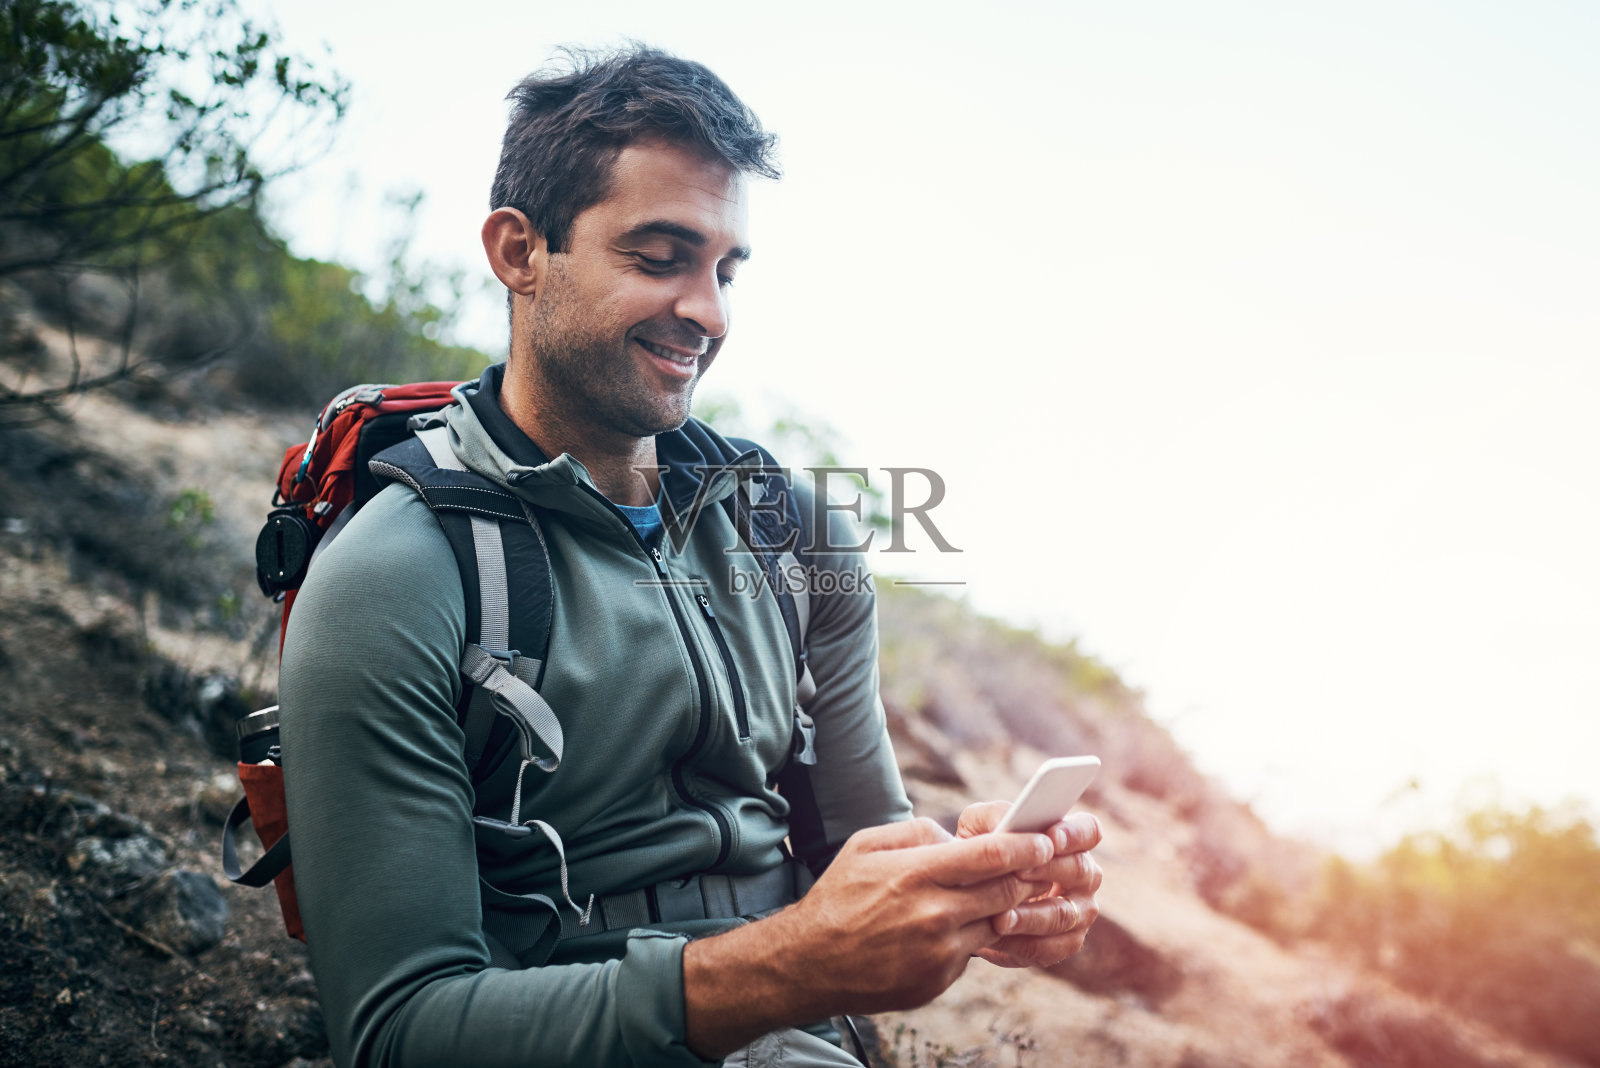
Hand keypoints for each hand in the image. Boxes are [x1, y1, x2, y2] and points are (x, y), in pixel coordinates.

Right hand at [682, 817, 1055, 1055]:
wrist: (810, 963)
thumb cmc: (838, 898)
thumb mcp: (865, 846)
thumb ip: (914, 833)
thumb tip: (952, 835)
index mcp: (917, 873)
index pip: (992, 855)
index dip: (1026, 846)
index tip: (1044, 839)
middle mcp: (934, 913)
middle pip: (1006, 889)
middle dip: (1027, 875)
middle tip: (1038, 864)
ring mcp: (939, 951)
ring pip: (996, 922)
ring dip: (1002, 906)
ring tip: (994, 894)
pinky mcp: (939, 979)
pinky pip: (973, 951)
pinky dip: (972, 935)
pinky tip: (952, 926)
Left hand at [956, 801, 1102, 967]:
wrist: (964, 897)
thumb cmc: (979, 852)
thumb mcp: (978, 827)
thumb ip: (994, 817)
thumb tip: (1007, 822)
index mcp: (1071, 841)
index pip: (1089, 831)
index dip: (1075, 834)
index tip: (1050, 838)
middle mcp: (1084, 876)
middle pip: (1080, 871)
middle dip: (1048, 872)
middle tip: (1017, 873)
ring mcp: (1079, 912)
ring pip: (1063, 915)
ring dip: (1030, 917)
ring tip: (1000, 918)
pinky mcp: (1064, 944)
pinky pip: (1050, 948)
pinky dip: (1021, 944)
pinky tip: (996, 938)